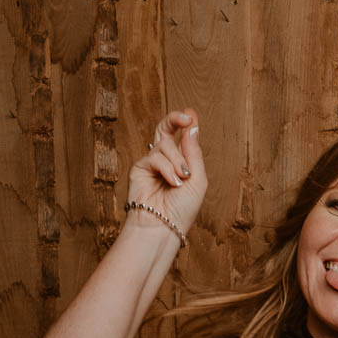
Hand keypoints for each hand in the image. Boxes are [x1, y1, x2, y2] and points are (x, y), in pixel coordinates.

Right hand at [125, 109, 206, 237]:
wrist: (164, 225)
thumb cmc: (183, 207)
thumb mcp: (197, 179)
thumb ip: (194, 153)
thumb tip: (192, 127)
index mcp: (182, 162)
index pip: (182, 138)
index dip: (185, 123)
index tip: (190, 113)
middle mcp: (166, 160)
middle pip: (165, 129)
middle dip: (175, 119)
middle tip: (186, 117)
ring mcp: (152, 163)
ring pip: (164, 144)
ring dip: (177, 161)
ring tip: (182, 179)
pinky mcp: (139, 167)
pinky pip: (155, 157)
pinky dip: (167, 168)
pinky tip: (173, 182)